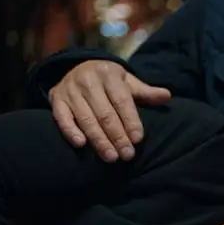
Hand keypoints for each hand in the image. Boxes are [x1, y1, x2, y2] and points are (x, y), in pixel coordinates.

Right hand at [49, 60, 170, 161]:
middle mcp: (88, 80)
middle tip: (127, 155)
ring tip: (111, 158)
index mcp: (109, 74)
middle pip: (105, 113)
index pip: (122, 101)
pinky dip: (70, 131)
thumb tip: (167, 95)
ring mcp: (70, 90)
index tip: (138, 139)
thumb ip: (145, 92)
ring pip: (86, 119)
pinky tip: (81, 145)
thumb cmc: (109, 81)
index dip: (130, 121)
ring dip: (99, 140)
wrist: (76, 66)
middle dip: (118, 136)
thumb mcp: (128, 82)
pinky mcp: (56, 99)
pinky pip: (62, 117)